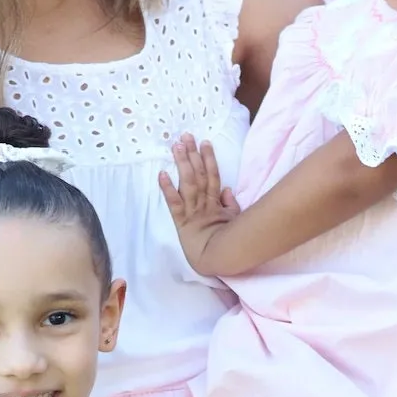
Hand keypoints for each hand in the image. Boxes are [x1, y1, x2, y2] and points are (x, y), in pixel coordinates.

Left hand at [159, 135, 239, 273]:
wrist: (220, 260)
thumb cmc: (227, 244)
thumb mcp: (234, 221)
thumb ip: (231, 204)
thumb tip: (226, 188)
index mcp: (216, 203)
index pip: (213, 177)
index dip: (209, 159)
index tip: (204, 143)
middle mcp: (204, 203)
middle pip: (199, 174)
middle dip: (192, 155)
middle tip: (186, 136)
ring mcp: (193, 211)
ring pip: (188, 183)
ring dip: (182, 163)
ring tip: (176, 146)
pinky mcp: (182, 222)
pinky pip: (174, 203)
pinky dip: (168, 189)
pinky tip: (162, 174)